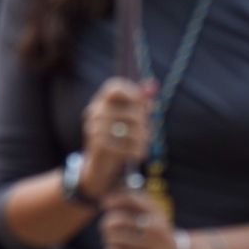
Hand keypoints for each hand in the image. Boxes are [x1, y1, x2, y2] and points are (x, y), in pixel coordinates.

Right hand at [80, 78, 152, 197]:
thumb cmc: (117, 136)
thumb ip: (140, 100)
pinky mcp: (100, 147)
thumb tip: (153, 84)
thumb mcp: (126, 116)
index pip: (115, 87)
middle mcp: (95, 112)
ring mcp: (96, 129)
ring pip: (133, 131)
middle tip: (146, 129)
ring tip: (143, 141)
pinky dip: (138, 151)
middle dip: (144, 123)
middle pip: (132, 112)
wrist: (98, 165)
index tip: (142, 104)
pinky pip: (129, 147)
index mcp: (100, 101)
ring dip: (143, 138)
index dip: (134, 93)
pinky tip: (137, 153)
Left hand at [99, 191, 181, 248]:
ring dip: (108, 239)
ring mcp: (149, 246)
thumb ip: (134, 203)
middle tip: (104, 226)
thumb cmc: (159, 233)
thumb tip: (108, 196)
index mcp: (155, 213)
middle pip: (117, 221)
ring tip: (109, 239)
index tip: (104, 203)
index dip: (113, 199)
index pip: (129, 199)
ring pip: (115, 239)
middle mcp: (153, 228)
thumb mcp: (153, 214)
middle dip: (106, 223)